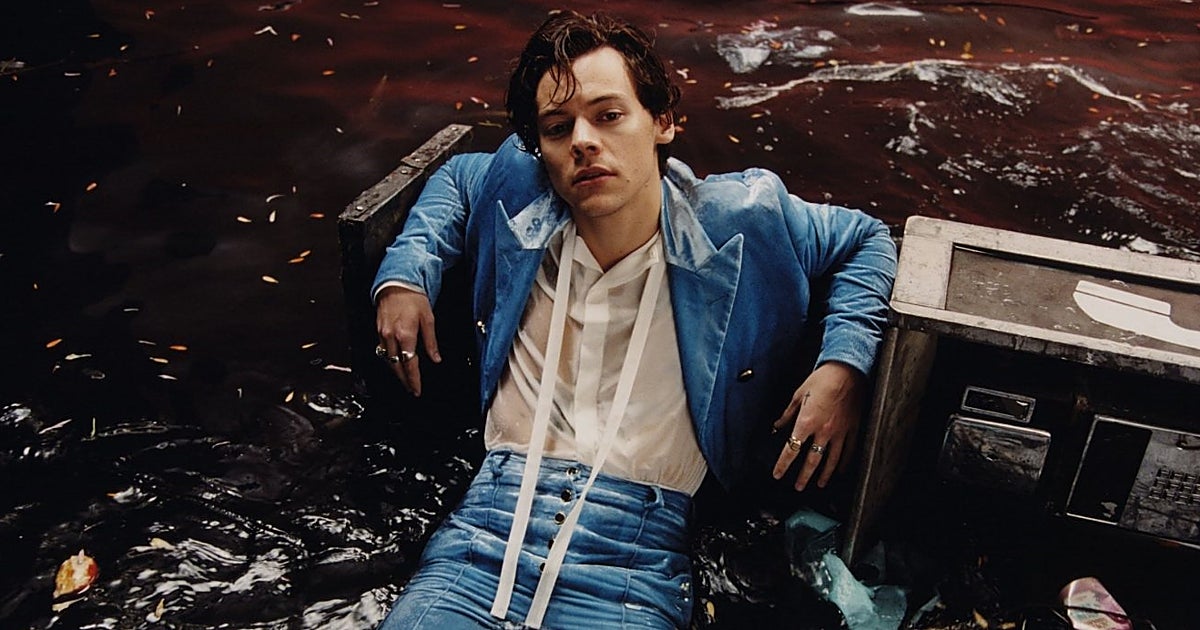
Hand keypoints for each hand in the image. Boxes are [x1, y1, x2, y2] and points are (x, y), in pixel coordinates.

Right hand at [375, 285, 440, 395]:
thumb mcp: (428, 319)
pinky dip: (389, 360)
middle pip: (396, 366)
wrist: (396, 284)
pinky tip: (395, 363)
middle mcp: (391, 336)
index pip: (409, 364)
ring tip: (405, 380)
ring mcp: (382, 334)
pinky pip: (382, 351)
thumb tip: (436, 358)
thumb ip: (431, 341)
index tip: (417, 390)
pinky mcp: (378, 331)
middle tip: (411, 390)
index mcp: (405, 334)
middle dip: (404, 380)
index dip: (413, 379)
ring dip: (396, 372)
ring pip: (387, 360)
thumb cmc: (413, 298)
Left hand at [771, 361, 864, 490]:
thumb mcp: (799, 394)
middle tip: (798, 487)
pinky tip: (841, 471)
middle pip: (812, 461)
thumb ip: (788, 414)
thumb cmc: (823, 379)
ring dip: (823, 474)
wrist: (847, 371)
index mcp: (806, 422)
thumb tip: (778, 426)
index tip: (778, 474)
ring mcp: (840, 432)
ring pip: (831, 460)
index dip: (783, 464)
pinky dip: (844, 463)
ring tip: (819, 484)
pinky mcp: (853, 429)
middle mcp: (823, 431)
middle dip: (803, 476)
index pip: (791, 449)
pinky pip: (849, 451)